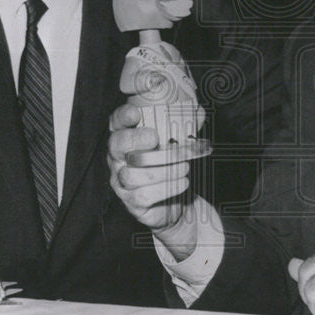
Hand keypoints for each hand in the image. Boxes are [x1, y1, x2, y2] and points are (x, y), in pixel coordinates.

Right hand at [107, 103, 193, 243]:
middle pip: (117, 146)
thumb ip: (184, 123)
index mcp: (128, 137)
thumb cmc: (176, 164)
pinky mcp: (132, 202)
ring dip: (162, 169)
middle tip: (156, 138)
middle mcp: (119, 159)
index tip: (135, 113)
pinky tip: (182, 182)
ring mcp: (122, 181)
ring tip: (184, 167)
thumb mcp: (181, 139)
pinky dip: (166, 188)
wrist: (180, 199)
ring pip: (132, 174)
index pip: (117, 122)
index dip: (122, 116)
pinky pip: (143, 195)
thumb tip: (198, 112)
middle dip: (136, 140)